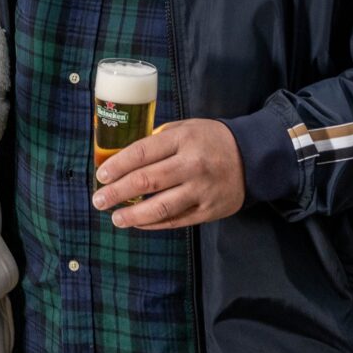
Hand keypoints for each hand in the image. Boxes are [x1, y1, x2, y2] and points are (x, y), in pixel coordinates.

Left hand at [92, 118, 245, 229]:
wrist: (253, 157)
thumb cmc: (211, 140)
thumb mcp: (186, 128)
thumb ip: (159, 140)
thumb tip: (125, 156)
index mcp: (183, 139)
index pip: (142, 152)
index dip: (118, 165)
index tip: (101, 175)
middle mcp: (191, 165)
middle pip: (146, 181)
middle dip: (117, 192)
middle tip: (99, 200)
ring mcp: (201, 190)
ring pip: (161, 207)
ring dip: (133, 215)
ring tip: (115, 218)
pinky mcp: (209, 210)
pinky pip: (176, 221)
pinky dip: (154, 224)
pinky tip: (139, 223)